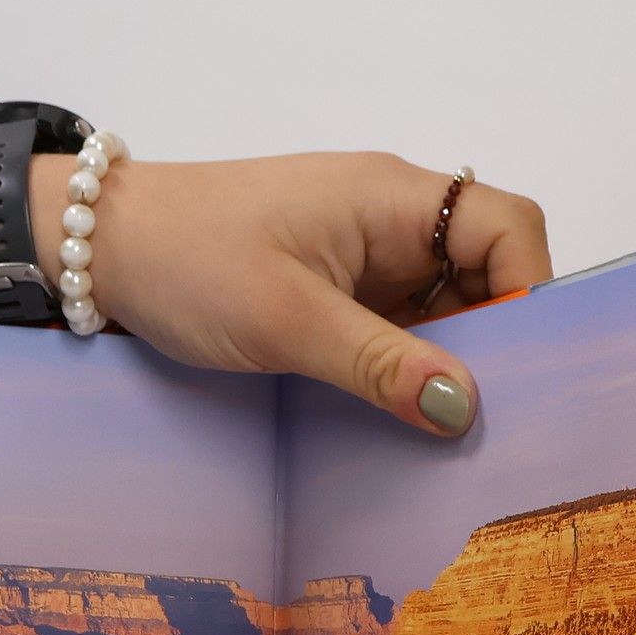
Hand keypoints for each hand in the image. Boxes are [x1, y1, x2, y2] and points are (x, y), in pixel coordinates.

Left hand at [30, 150, 552, 433]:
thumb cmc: (190, 262)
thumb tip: (463, 408)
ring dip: (448, 366)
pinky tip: (401, 419)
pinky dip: (406, 371)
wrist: (107, 250)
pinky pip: (398, 329)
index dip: (528, 294)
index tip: (517, 373)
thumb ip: (379, 365)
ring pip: (444, 309)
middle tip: (485, 424)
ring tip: (446, 434)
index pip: (507, 228)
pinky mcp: (336, 292)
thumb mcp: (286, 322)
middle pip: (485, 273)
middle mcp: (391, 221)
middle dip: (494, 343)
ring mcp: (364, 258)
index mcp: (393, 200)